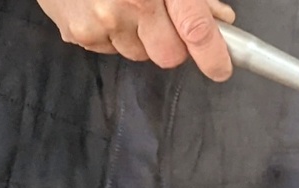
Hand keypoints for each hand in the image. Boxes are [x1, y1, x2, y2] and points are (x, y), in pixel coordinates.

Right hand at [36, 0, 235, 80]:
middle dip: (171, 43)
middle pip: (168, 55)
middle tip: (162, 19)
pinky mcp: (78, 34)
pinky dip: (111, 35)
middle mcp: (129, 4)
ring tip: (123, 4)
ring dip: (138, 37)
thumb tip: (219, 18)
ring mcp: (101, 23)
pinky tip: (101, 7)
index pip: (195, 28)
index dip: (213, 55)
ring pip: (138, 55)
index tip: (220, 69)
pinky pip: (109, 50)